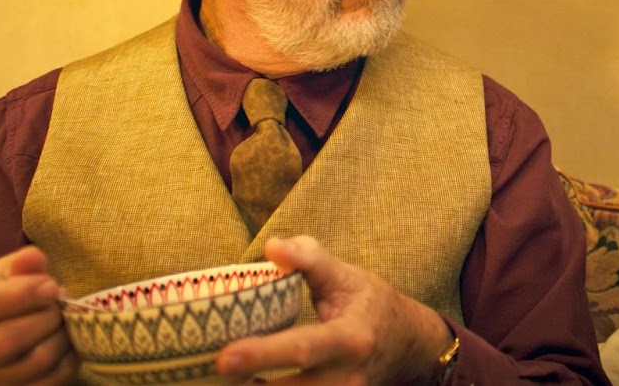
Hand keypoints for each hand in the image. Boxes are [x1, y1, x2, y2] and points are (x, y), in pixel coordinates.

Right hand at [0, 245, 78, 384]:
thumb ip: (17, 264)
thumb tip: (33, 259)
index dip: (19, 295)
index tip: (49, 285)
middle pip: (4, 342)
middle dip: (45, 316)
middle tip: (59, 300)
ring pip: (32, 364)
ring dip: (61, 336)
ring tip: (64, 318)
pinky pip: (48, 383)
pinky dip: (68, 359)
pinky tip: (67, 341)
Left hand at [216, 236, 453, 384]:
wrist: (408, 345)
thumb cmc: (371, 305)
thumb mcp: (347, 275)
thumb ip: (310, 259)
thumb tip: (271, 246)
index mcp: (351, 339)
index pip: (303, 348)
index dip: (263, 355)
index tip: (223, 357)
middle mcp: (347, 379)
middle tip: (210, 375)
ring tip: (220, 383)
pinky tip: (245, 385)